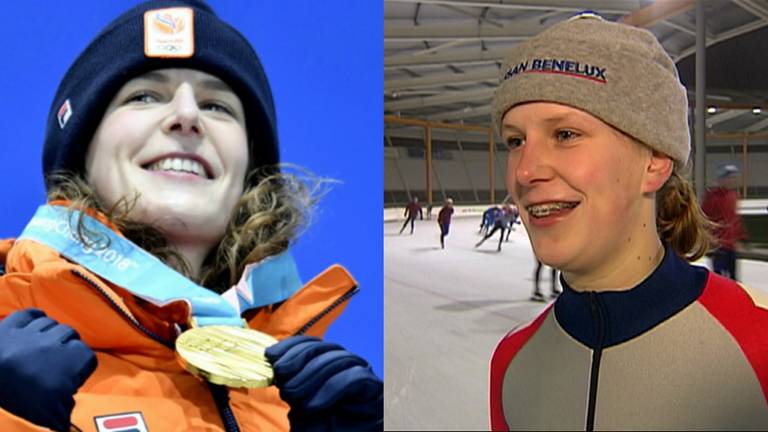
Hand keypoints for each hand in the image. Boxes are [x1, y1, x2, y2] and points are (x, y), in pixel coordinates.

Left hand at [0, 309, 96, 430]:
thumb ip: (66, 409)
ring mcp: (30, 334)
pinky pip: (27, 314)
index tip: (73, 378)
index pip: (87, 357)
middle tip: (58, 360)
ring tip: (46, 343)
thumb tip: (68, 418)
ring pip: (49, 323)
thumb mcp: (52, 413)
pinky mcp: (8, 329)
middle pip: (70, 333)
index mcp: (69, 361)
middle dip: (68, 344)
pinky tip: (38, 319)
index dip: (82, 366)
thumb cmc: (24, 402)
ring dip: (51, 331)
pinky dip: (34, 315)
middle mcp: (53, 343)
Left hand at [266, 336, 381, 431]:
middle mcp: (348, 366)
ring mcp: (364, 376)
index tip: (271, 356)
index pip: (314, 343)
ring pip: (341, 359)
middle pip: (326, 348)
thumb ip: (290, 380)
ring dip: (312, 376)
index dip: (291, 346)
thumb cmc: (319, 429)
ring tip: (293, 396)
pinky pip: (355, 377)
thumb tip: (273, 357)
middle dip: (300, 361)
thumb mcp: (298, 403)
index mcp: (330, 365)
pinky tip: (312, 405)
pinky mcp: (376, 391)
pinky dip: (331, 389)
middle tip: (282, 382)